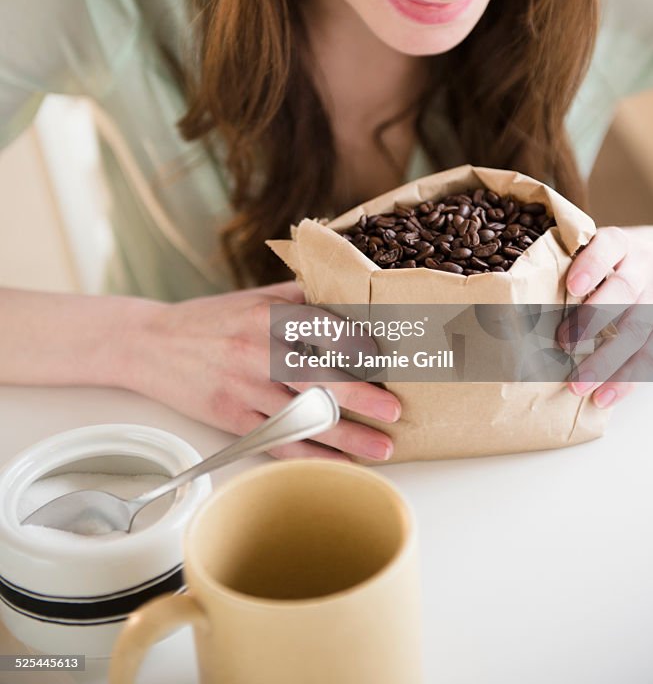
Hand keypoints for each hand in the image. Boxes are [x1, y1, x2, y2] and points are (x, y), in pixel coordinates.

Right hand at [125, 281, 400, 461]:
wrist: (149, 344)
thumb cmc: (211, 319)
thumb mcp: (255, 298)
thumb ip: (301, 298)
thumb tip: (352, 300)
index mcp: (266, 315)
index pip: (321, 328)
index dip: (358, 345)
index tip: (387, 359)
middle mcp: (256, 351)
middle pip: (317, 377)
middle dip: (361, 396)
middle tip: (394, 410)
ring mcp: (243, 388)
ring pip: (302, 416)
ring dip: (345, 436)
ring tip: (380, 449)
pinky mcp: (231, 418)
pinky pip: (277, 441)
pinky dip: (310, 455)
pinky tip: (337, 464)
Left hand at [558, 219, 652, 407]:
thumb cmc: (626, 256)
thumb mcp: (606, 245)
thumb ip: (576, 261)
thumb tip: (521, 287)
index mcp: (622, 243)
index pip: (609, 246)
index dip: (591, 264)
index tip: (572, 286)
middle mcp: (645, 268)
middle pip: (623, 292)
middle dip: (592, 320)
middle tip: (564, 343)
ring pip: (636, 330)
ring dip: (606, 361)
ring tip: (577, 383)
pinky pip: (651, 356)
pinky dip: (626, 380)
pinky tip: (604, 397)